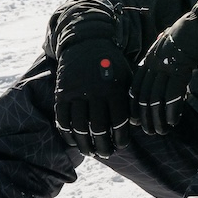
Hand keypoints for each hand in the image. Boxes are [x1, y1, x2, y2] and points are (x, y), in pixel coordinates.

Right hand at [53, 34, 132, 157]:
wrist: (86, 43)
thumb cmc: (111, 64)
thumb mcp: (127, 76)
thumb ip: (131, 99)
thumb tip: (136, 124)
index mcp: (114, 89)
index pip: (118, 122)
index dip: (120, 138)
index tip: (120, 146)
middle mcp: (94, 92)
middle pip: (98, 129)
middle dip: (103, 146)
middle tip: (106, 154)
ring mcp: (76, 93)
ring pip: (79, 127)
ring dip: (85, 144)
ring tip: (90, 152)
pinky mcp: (61, 93)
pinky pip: (62, 120)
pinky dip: (68, 134)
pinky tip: (74, 142)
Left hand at [132, 0, 197, 134]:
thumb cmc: (191, 37)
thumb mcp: (171, 49)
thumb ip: (163, 64)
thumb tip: (160, 82)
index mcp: (150, 57)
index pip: (136, 84)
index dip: (135, 104)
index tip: (136, 119)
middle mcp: (154, 61)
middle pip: (144, 94)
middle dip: (145, 115)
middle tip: (149, 131)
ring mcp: (167, 63)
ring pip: (156, 96)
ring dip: (158, 117)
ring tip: (160, 130)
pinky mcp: (181, 66)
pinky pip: (172, 93)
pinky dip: (171, 109)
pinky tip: (172, 121)